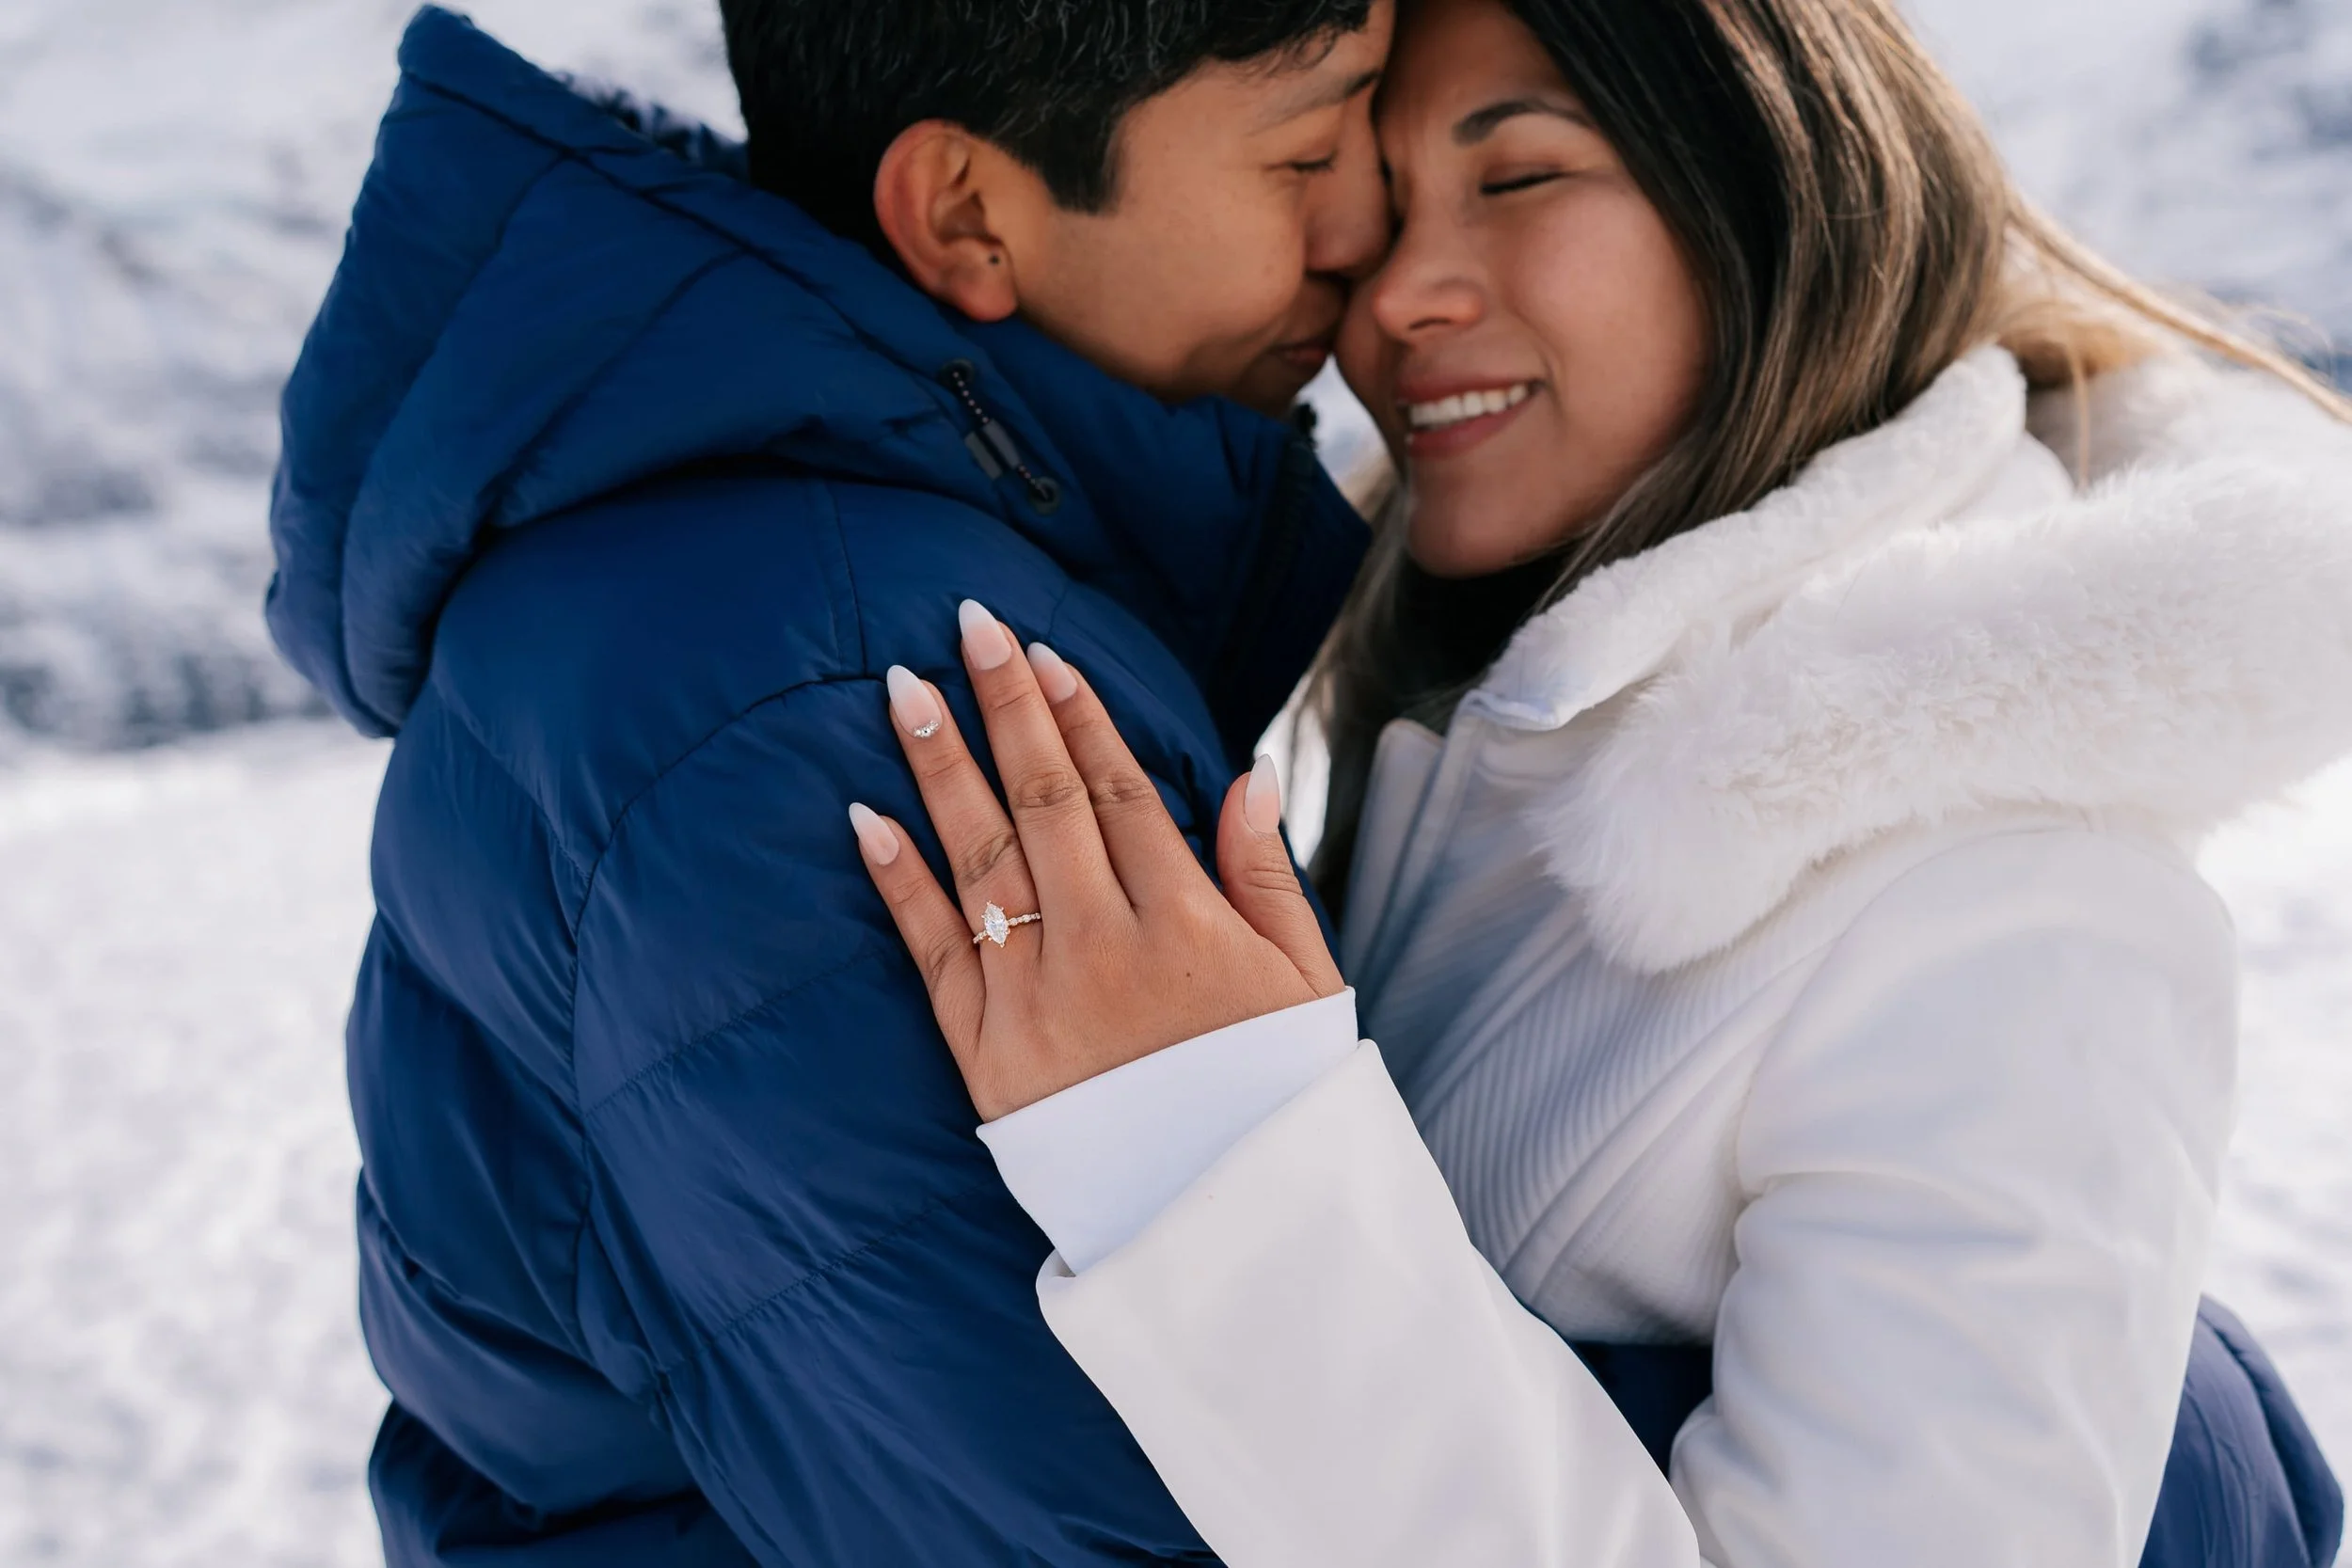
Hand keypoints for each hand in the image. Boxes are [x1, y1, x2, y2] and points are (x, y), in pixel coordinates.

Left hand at [847, 600, 1344, 1120]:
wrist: (1224, 1230)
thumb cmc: (1273, 1099)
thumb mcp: (1306, 985)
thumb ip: (1268, 877)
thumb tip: (1241, 775)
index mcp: (1187, 924)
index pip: (1118, 791)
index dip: (1080, 715)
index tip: (1044, 655)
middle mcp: (1104, 949)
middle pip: (1044, 800)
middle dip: (1004, 705)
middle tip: (967, 623)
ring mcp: (1039, 1001)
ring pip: (979, 858)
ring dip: (940, 768)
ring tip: (904, 690)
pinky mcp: (988, 1057)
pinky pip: (934, 952)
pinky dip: (898, 883)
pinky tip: (864, 818)